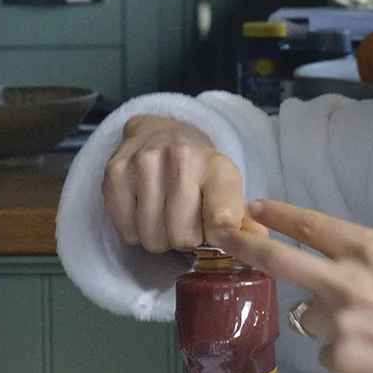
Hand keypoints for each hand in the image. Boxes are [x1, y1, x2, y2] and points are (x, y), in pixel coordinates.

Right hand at [102, 115, 246, 253]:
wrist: (159, 131)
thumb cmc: (198, 168)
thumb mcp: (226, 186)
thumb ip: (240, 218)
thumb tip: (258, 240)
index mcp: (215, 165)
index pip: (222, 219)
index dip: (220, 237)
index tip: (217, 233)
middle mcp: (179, 158)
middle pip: (182, 238)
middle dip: (185, 238)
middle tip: (185, 220)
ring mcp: (142, 164)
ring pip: (152, 239)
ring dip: (159, 237)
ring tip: (164, 215)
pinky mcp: (113, 174)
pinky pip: (127, 232)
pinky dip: (136, 231)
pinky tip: (144, 210)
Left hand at [214, 199, 372, 372]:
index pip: (312, 227)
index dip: (279, 216)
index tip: (254, 208)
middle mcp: (348, 282)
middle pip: (279, 260)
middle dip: (244, 245)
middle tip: (221, 235)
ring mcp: (340, 323)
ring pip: (306, 314)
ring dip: (324, 317)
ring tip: (368, 329)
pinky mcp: (340, 361)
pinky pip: (326, 350)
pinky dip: (343, 352)